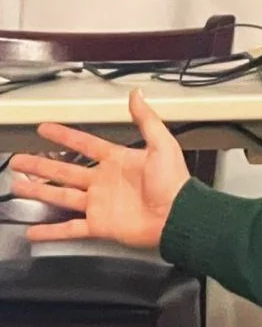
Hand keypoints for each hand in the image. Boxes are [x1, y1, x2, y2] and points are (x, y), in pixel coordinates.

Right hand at [12, 89, 190, 249]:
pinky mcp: (100, 225)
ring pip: (60, 196)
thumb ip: (146, 120)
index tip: (45, 129)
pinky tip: (33, 231)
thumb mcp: (162, 145)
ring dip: (38, 192)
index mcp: (116, 161)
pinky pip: (70, 228)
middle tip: (18, 161)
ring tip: (18, 186)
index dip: (64, 136)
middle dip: (39, 165)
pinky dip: (51, 231)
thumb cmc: (176, 184)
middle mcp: (104, 182)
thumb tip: (137, 95)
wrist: (179, 216)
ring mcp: (99, 204)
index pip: (84, 144)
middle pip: (63, 171)